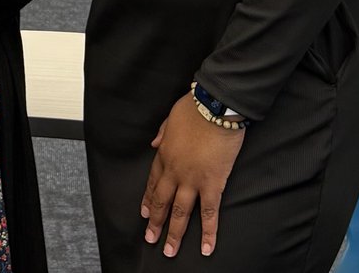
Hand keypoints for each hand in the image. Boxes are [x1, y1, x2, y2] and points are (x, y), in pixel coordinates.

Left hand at [141, 92, 244, 257]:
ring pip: (180, 212)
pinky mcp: (213, 184)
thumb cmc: (193, 108)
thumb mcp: (170, 118)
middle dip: (155, 222)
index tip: (144, 212)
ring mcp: (192, 180)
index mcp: (164, 154)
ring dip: (174, 233)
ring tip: (168, 250)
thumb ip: (162, 133)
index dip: (148, 198)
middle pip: (161, 201)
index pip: (152, 181)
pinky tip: (206, 248)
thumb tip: (154, 143)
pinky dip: (208, 233)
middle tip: (150, 238)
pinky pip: (209, 213)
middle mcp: (174, 170)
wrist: (213, 108)